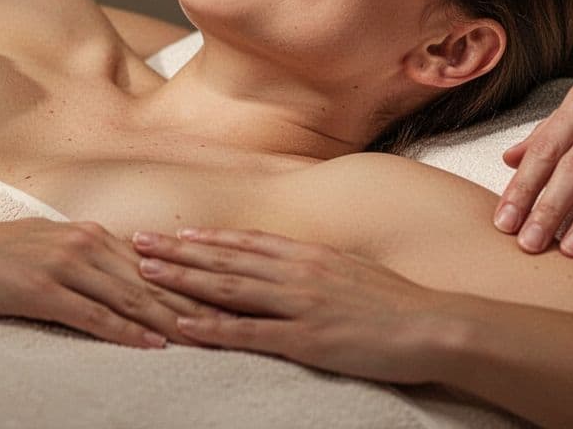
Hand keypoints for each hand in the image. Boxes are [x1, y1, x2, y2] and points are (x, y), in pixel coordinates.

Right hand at [0, 219, 223, 350]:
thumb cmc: (1, 256)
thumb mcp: (57, 251)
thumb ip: (97, 264)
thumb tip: (137, 276)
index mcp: (93, 234)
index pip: (155, 263)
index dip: (193, 281)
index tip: (228, 298)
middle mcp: (85, 244)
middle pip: (153, 280)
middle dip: (197, 302)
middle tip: (235, 322)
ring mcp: (65, 265)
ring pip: (132, 297)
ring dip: (173, 319)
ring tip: (209, 337)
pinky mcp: (42, 290)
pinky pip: (93, 315)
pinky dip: (126, 331)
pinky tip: (153, 344)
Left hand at [130, 228, 460, 384]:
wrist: (434, 325)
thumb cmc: (399, 303)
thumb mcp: (356, 272)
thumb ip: (322, 267)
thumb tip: (300, 264)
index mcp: (310, 256)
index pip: (248, 243)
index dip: (209, 239)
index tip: (177, 233)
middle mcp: (297, 272)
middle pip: (226, 259)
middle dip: (179, 252)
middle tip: (138, 243)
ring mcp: (299, 304)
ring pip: (228, 288)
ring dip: (183, 280)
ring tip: (146, 272)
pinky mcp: (305, 338)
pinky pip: (250, 332)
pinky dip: (212, 327)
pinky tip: (183, 324)